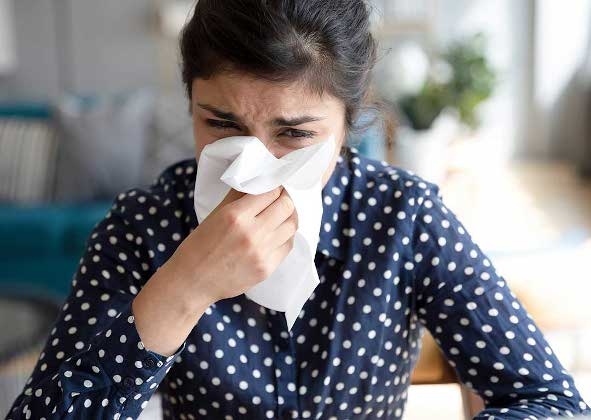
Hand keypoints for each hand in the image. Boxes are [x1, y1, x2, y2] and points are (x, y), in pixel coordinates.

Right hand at [165, 186, 297, 307]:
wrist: (193, 281)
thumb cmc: (200, 245)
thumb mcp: (215, 214)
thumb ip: (238, 195)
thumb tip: (258, 180)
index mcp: (236, 215)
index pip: (271, 192)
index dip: (274, 187)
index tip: (273, 187)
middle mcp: (251, 233)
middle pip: (286, 206)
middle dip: (284, 199)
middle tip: (279, 199)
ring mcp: (261, 252)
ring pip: (291, 225)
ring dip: (288, 217)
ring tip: (280, 215)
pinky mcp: (267, 268)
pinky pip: (288, 245)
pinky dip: (285, 236)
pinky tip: (277, 234)